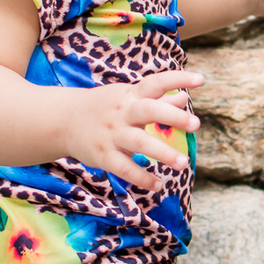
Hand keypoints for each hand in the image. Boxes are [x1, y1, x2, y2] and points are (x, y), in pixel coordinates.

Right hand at [61, 69, 203, 192]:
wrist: (62, 121)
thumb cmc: (105, 107)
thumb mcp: (128, 97)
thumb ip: (157, 99)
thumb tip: (185, 96)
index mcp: (130, 95)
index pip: (156, 82)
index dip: (178, 79)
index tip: (201, 79)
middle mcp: (122, 112)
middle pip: (148, 110)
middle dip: (173, 116)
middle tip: (197, 125)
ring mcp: (112, 134)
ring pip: (138, 142)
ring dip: (161, 153)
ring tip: (183, 163)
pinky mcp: (103, 155)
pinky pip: (123, 168)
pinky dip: (141, 177)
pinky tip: (158, 184)